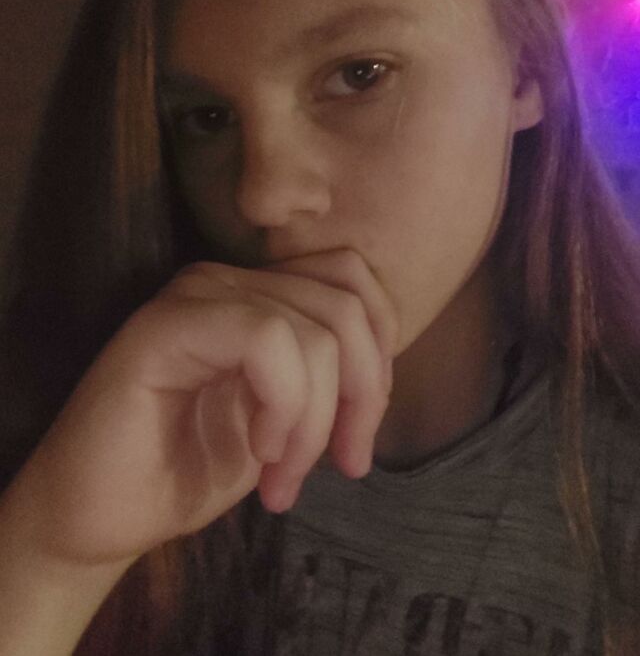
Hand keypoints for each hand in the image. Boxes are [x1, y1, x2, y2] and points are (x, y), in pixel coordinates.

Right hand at [4, 248, 397, 571]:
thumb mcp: (289, 419)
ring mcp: (196, 295)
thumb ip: (329, 375)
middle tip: (344, 465)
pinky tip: (259, 451)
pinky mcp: (165, 324)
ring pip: (316, 329)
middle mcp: (228, 279)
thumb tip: (383, 363)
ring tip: (286, 477)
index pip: (354, 282)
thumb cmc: (192, 469)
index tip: (360, 436)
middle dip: (364, 397)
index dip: (380, 358)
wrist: (101, 519)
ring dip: (317, 420)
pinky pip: (267, 339)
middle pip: (348, 305)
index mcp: (258, 292)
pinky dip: (284, 405)